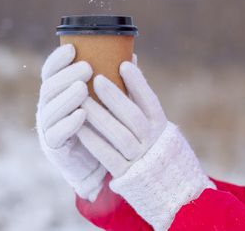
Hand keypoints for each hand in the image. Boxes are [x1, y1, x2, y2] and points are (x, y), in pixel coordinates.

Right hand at [36, 44, 106, 200]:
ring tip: (82, 88)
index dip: (57, 59)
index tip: (72, 48)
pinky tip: (82, 114)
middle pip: (49, 87)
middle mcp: (48, 106)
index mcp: (56, 92)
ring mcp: (48, 127)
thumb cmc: (97, 125)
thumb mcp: (102, 101)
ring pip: (50, 109)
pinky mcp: (53, 146)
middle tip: (87, 68)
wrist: (90, 163)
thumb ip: (110, 81)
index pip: (50, 71)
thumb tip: (131, 57)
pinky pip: (56, 133)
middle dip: (66, 75)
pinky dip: (68, 123)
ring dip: (66, 97)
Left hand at [77, 61, 167, 176]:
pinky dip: (93, 140)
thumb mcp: (153, 123)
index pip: (150, 102)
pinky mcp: (125, 174)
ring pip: (118, 135)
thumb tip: (127, 57)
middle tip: (95, 78)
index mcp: (160, 126)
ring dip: (99, 116)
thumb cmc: (151, 145)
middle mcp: (152, 142)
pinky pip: (107, 156)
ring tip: (81, 99)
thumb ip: (138, 96)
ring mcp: (139, 159)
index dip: (139, 83)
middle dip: (115, 96)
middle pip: (133, 116)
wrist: (166, 188)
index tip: (124, 64)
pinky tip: (79, 127)